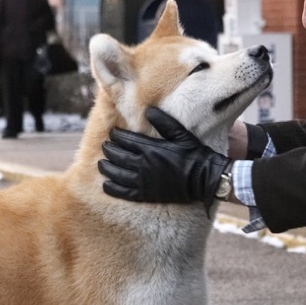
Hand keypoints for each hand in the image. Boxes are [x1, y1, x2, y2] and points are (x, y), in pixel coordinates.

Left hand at [99, 107, 229, 210]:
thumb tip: (148, 110)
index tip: (112, 133)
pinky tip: (106, 184)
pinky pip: (123, 192)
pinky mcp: (146, 194)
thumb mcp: (180, 133)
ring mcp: (143, 180)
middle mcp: (143, 164)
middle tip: (105, 147)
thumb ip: (163, 122)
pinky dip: (112, 187)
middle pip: (117, 155)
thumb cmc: (193, 153)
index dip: (116, 136)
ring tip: (102, 164)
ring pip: (116, 173)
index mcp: (150, 148)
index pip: (125, 139)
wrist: (203, 178)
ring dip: (106, 167)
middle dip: (109, 150)